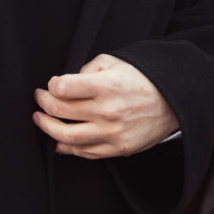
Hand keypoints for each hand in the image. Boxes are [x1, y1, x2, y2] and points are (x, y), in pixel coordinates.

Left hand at [33, 54, 178, 159]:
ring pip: (67, 136)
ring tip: (41, 119)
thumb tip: (67, 83)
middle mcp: (108, 111)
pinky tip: (60, 140)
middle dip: (43, 104)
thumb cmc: (143, 79)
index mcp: (106, 86)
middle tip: (40, 98)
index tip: (52, 84)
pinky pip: (86, 152)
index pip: (63, 88)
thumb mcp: (116, 62)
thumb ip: (88, 69)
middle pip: (60, 111)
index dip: (51, 85)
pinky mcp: (118, 148)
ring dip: (48, 127)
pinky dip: (68, 148)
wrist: (174, 101)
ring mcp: (113, 132)